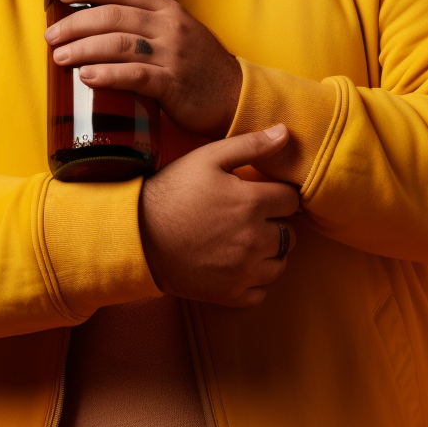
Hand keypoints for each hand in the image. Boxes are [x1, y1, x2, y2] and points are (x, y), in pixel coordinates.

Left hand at [46, 0, 241, 136]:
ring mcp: (172, 56)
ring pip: (119, 44)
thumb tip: (97, 23)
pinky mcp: (173, 85)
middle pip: (114, 17)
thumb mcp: (177, 32)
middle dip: (76, 24)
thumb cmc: (198, 65)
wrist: (234, 95)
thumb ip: (146, 24)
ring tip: (59, 57)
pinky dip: (108, 75)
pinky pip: (135, 76)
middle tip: (51, 36)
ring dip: (83, 49)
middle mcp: (170, 27)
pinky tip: (87, 77)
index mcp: (169, 10)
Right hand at [138, 125, 298, 307]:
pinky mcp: (229, 294)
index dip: (277, 195)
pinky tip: (235, 266)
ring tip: (243, 242)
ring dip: (268, 254)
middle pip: (289, 234)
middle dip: (275, 224)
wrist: (135, 235)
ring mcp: (242, 271)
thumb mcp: (207, 158)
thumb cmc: (171, 192)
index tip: (259, 196)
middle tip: (248, 218)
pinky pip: (261, 292)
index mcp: (252, 203)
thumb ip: (251, 145)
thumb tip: (286, 132)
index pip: (291, 200)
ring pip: (279, 264)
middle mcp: (253, 240)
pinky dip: (253, 281)